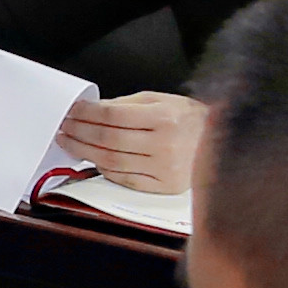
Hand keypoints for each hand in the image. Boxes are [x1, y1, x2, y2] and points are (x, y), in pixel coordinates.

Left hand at [51, 89, 205, 195]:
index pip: (113, 116)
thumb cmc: (191, 119)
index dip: (87, 114)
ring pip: (112, 161)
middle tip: (63, 127)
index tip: (72, 111)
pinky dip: (105, 169)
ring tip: (69, 143)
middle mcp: (165, 144)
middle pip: (108, 140)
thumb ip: (127, 105)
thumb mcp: (162, 100)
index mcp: (165, 117)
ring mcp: (164, 168)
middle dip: (80, 133)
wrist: (223, 142)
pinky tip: (93, 160)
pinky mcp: (164, 186)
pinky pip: (125, 179)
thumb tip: (94, 110)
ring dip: (85, 152)